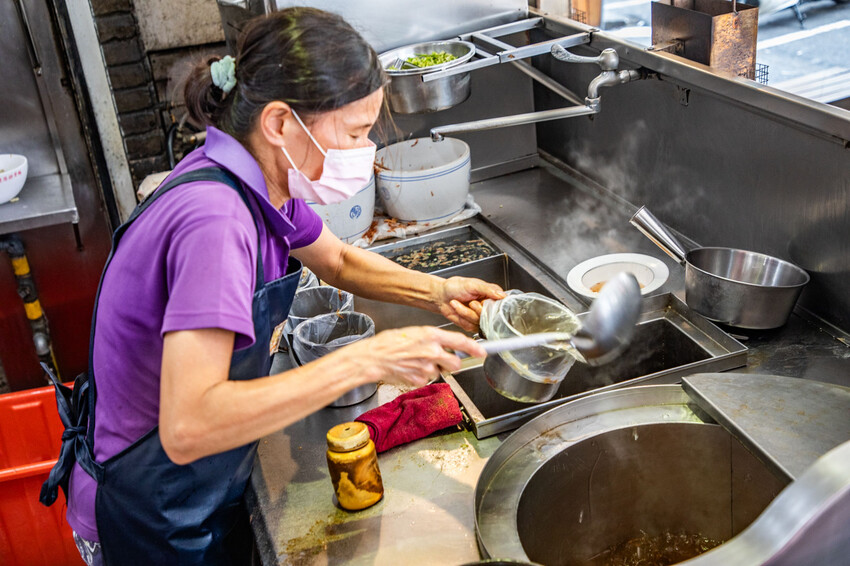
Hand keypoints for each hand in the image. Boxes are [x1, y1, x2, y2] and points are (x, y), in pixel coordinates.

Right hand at [340, 326, 486, 387]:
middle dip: (452, 363)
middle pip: (455, 363)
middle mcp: (432, 351)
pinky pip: (427, 379)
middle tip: (442, 359)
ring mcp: (427, 367)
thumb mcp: (414, 333)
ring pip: (440, 371)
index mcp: (431, 335)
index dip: (475, 348)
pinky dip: (421, 376)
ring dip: (432, 368)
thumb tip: (446, 345)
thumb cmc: (389, 343)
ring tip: (415, 362)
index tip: (483, 352)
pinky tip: (410, 369)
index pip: (460, 342)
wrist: (373, 358)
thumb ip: (432, 339)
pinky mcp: (420, 380)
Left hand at [435, 277, 505, 331]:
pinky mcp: (471, 325)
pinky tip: (457, 308)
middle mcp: (487, 308)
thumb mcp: (473, 284)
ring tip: (458, 303)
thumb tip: (503, 295)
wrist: (440, 295)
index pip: (501, 306)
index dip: (493, 307)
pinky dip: (461, 317)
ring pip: (479, 322)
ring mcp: (479, 317)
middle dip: (478, 310)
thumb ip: (488, 289)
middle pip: (490, 317)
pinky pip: (471, 326)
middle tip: (471, 302)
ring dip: (466, 312)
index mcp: (491, 296)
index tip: (484, 303)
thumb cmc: (455, 287)